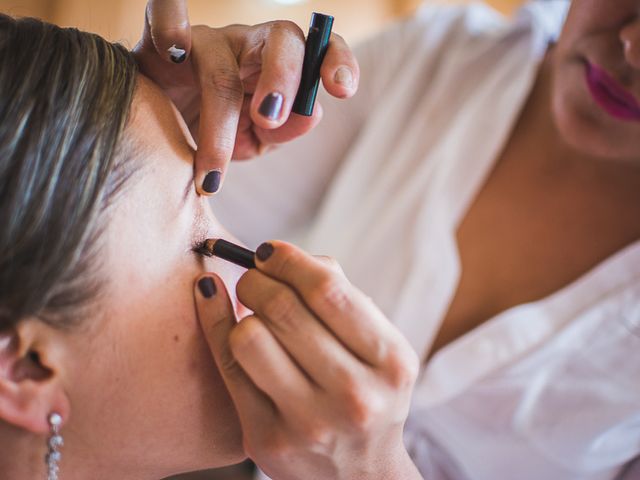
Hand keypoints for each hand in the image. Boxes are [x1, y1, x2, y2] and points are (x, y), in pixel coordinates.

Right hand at [133, 0, 358, 194]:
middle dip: (281, 78)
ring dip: (219, 119)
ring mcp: (207, 41)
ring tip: (214, 171)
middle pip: (281, 39)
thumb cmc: (219, 133)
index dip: (336, 61)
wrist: (163, 132)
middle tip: (268, 119)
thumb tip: (312, 114)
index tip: (342, 89)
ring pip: (220, 64)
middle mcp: (248, 46)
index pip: (318, 50)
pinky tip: (175, 54)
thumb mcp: (257, 140)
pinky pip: (163, 14)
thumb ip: (285, 130)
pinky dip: (169, 23)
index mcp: (280, 66)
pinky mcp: (160, 42)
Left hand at [194, 241, 421, 479]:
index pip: (327, 290)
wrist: (359, 475)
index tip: (269, 250)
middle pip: (284, 309)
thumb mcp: (379, 348)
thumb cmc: (367, 392)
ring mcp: (309, 422)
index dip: (289, 260)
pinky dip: (215, 325)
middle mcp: (353, 395)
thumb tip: (282, 257)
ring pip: (249, 337)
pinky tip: (212, 304)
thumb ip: (343, 297)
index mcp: (390, 362)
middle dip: (257, 278)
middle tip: (253, 276)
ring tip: (250, 308)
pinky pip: (227, 369)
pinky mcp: (268, 441)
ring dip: (240, 309)